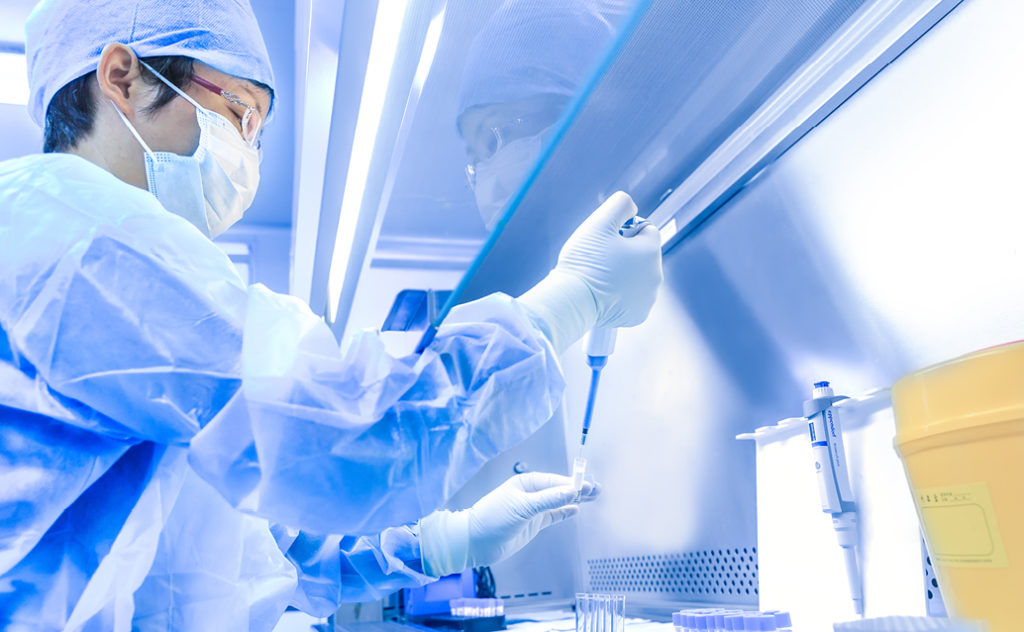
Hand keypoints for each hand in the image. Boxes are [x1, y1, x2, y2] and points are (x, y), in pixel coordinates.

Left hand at [419, 472, 598, 576]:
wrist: (476, 542)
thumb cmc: (493, 518)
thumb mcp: (522, 507)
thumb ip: (548, 500)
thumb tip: (571, 491)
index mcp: (526, 483)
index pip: (554, 481)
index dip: (572, 483)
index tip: (587, 486)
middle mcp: (531, 494)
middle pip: (559, 489)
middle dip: (577, 489)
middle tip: (597, 489)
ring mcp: (533, 509)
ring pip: (559, 502)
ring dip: (575, 500)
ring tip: (594, 496)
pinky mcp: (533, 524)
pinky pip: (554, 515)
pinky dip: (565, 512)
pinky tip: (576, 509)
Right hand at [555, 191, 662, 328]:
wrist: (572, 300)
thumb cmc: (584, 261)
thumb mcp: (599, 222)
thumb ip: (620, 204)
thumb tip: (632, 207)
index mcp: (651, 250)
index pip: (646, 230)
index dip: (625, 231)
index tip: (607, 240)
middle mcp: (656, 275)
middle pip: (643, 255)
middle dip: (626, 254)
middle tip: (600, 259)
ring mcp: (648, 298)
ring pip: (638, 277)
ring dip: (624, 274)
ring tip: (600, 277)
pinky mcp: (638, 315)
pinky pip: (632, 298)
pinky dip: (621, 295)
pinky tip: (605, 294)